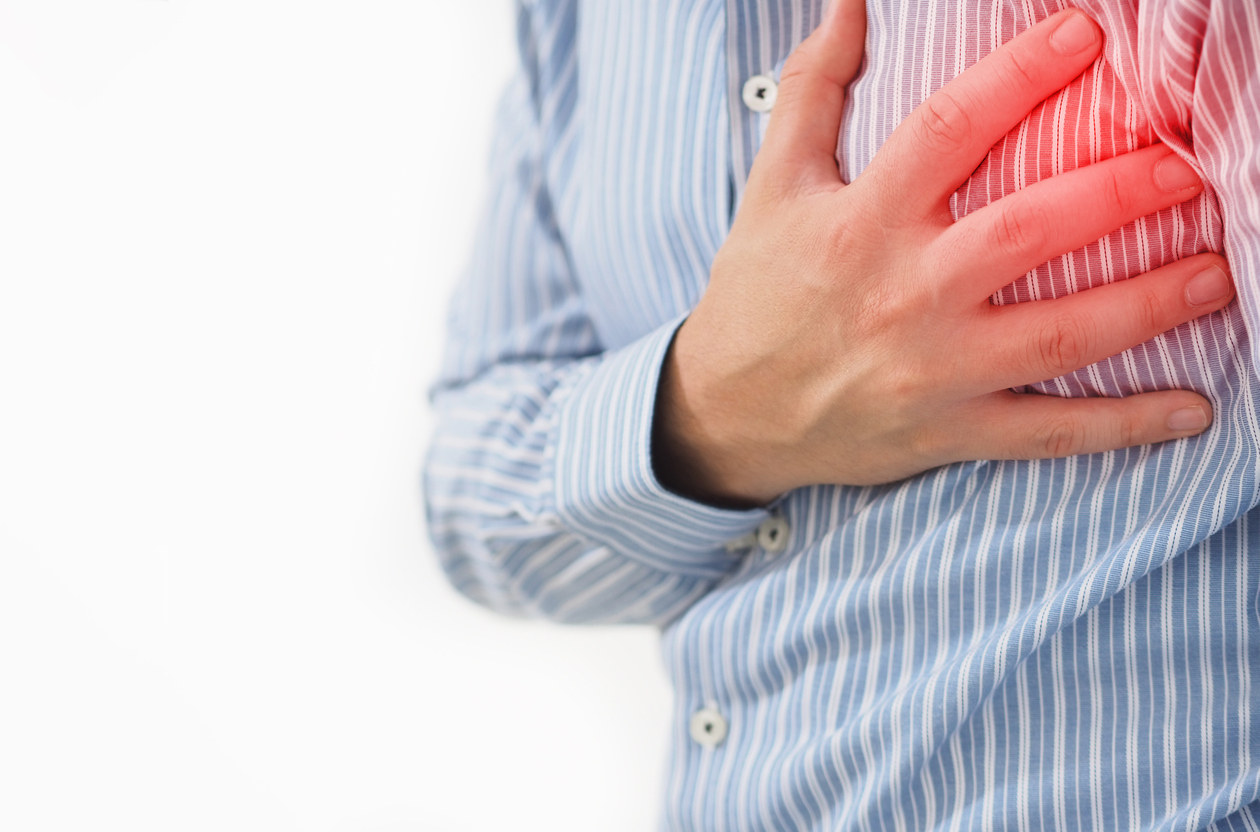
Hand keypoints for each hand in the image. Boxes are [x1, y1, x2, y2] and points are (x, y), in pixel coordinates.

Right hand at [653, 2, 1232, 506]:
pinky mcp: (950, 431)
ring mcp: (933, 370)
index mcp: (860, 223)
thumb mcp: (771, 187)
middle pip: (1028, 231)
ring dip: (1150, 301)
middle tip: (1188, 163)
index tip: (1087, 35)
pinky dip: (1124, 426)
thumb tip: (850, 7)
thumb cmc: (755, 295)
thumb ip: (812, 93)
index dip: (1022, 74)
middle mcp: (904, 293)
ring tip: (1219, 268)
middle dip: (1120, 190)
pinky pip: (1049, 433)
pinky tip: (1193, 408)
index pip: (949, 130)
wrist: (727, 412)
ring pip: (1060, 334)